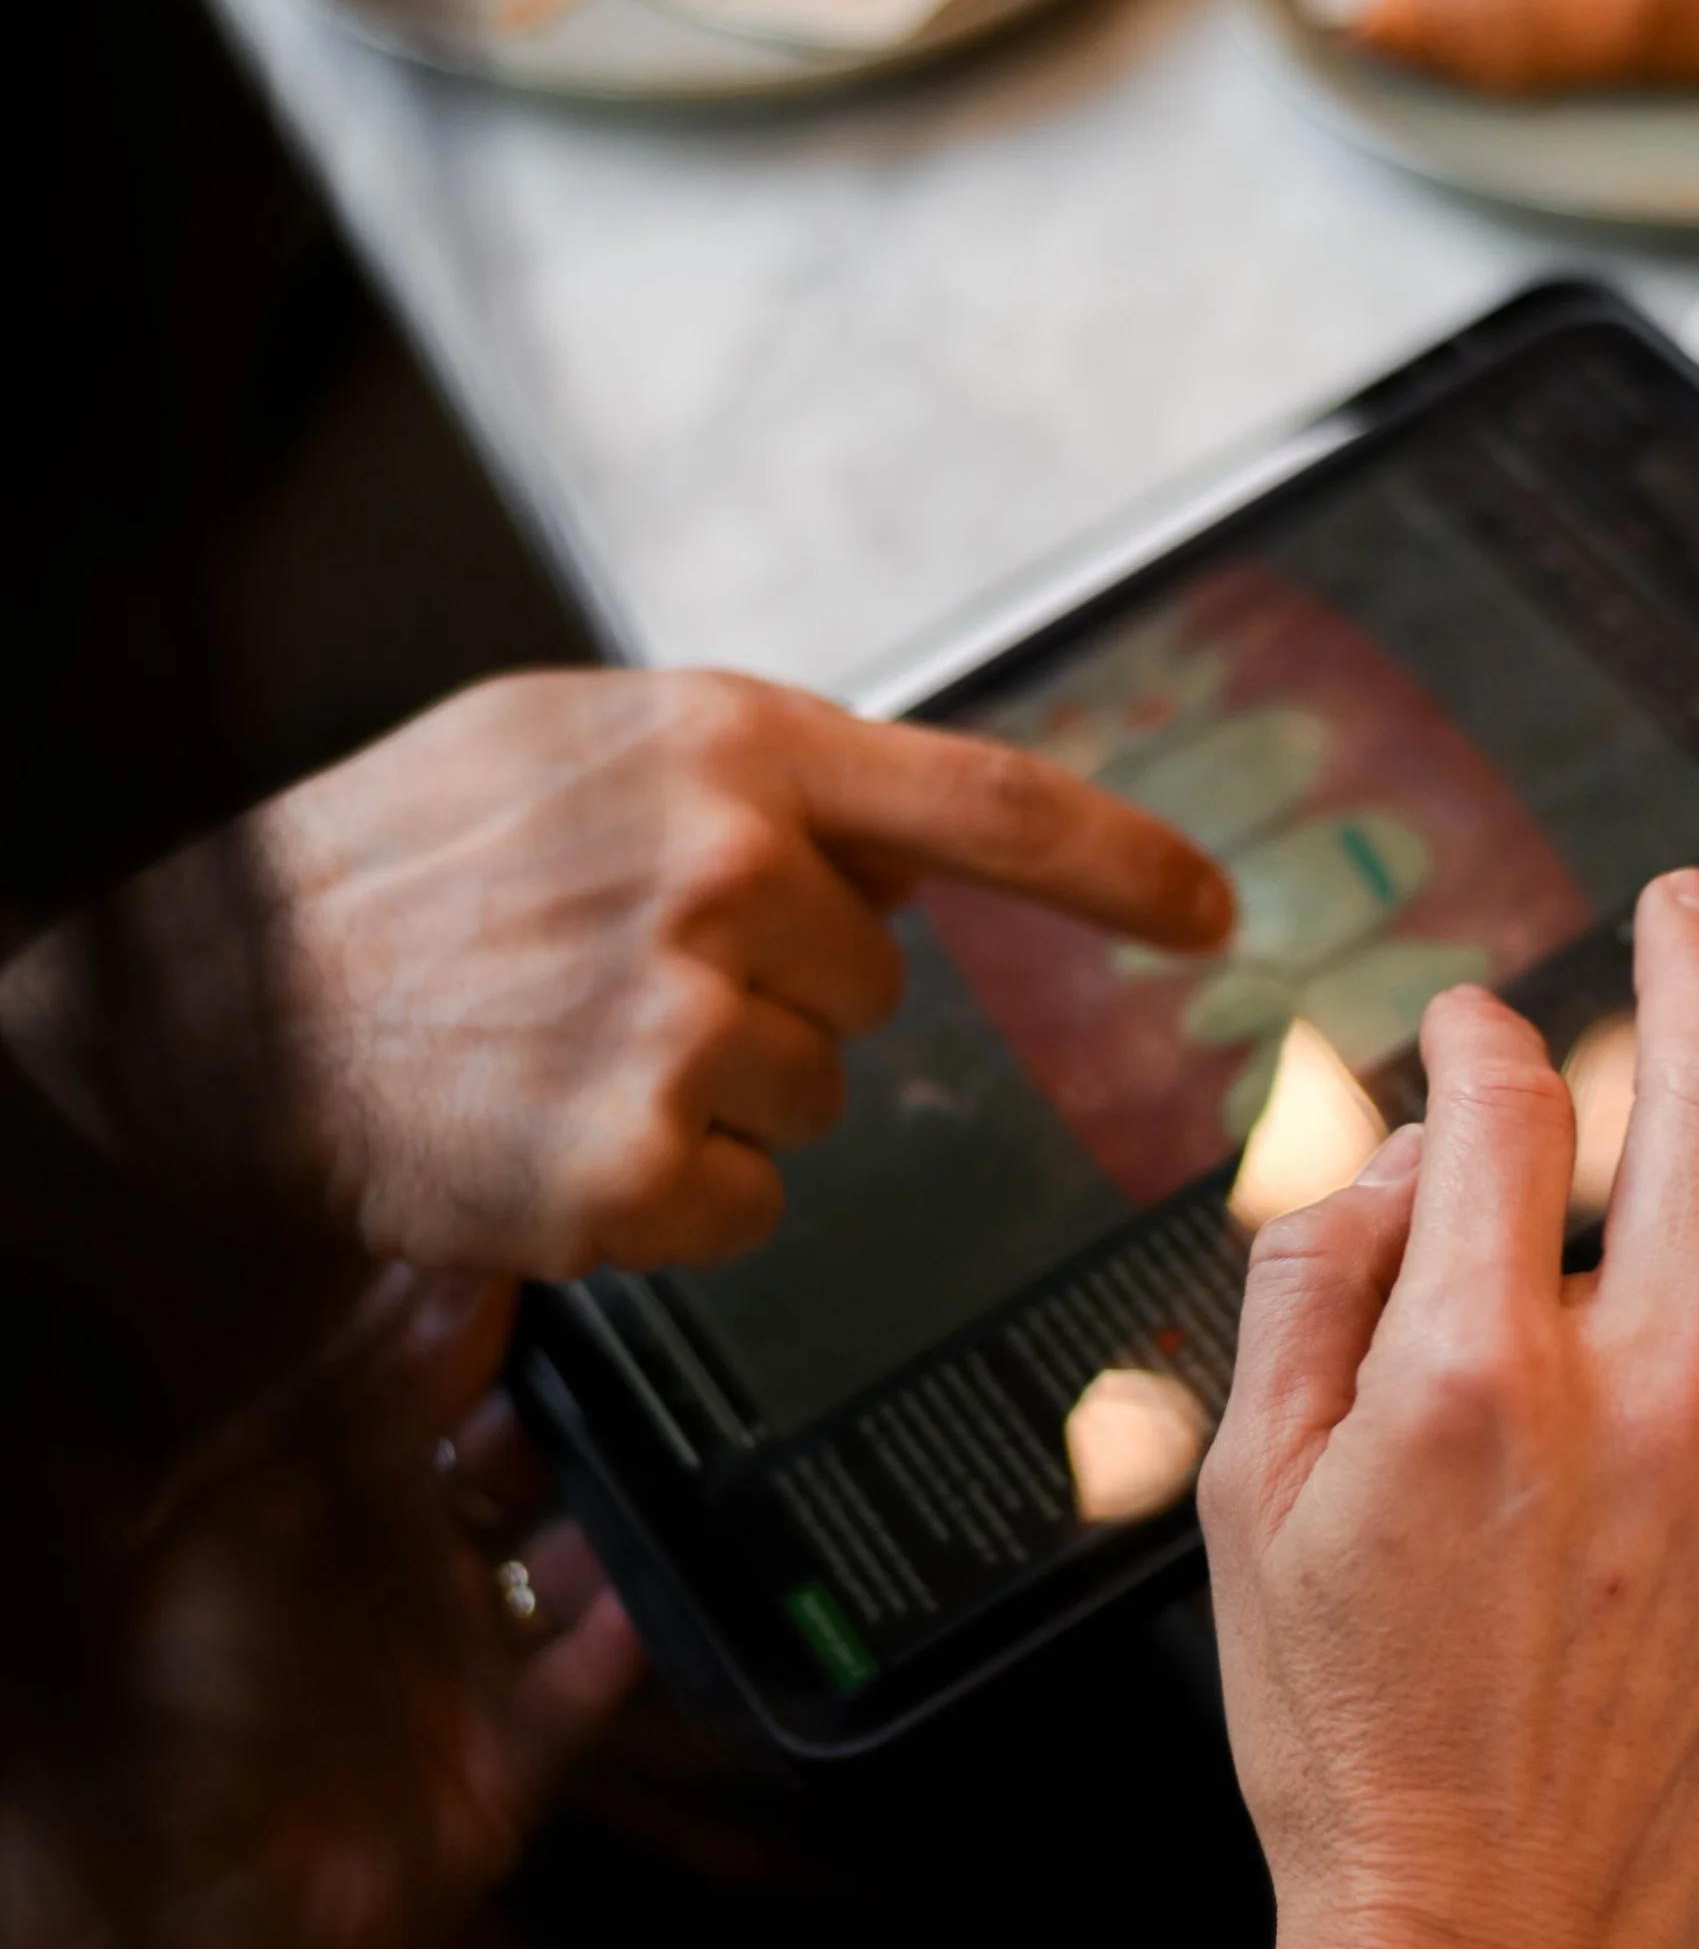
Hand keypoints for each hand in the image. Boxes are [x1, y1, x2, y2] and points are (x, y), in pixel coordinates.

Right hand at [0, 668, 1230, 1279]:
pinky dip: (670, 1194)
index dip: (1124, 867)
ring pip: (813, 1100)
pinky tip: (561, 1133)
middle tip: (623, 978)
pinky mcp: (631, 1168)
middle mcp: (724, 873)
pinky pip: (748, 1203)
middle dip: (778, 996)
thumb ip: (752, 778)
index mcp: (730, 748)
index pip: (990, 805)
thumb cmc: (411, 862)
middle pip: (877, 988)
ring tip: (569, 1046)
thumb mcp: (578, 745)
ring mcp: (679, 1024)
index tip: (1218, 914)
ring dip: (719, 1095)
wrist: (228, 1001)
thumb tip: (902, 850)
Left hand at [6, 1265, 643, 1948]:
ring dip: (623, 1502)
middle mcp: (416, 1562)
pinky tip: (656, 1586)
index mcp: (339, 1495)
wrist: (150, 1907)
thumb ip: (327, 1405)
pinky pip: (593, 1681)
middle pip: (525, 1453)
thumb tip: (420, 1279)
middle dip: (580, 1395)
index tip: (542, 1246)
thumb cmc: (162, 1698)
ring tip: (675, 1437)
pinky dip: (627, 1635)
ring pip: (578, 1552)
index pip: (434, 1378)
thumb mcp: (216, 1520)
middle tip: (631, 1331)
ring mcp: (470, 1657)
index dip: (485, 1315)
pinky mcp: (511, 1759)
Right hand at [1198, 874, 1698, 1948]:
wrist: (1488, 1939)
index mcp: (1476, 1370)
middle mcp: (1648, 1391)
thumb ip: (1315, 1284)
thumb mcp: (1251, 1493)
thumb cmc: (1355, 1732)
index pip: (1510, 1112)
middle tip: (1685, 906)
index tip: (1475, 1030)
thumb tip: (1411, 1144)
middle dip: (1691, 968)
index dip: (1484, 1037)